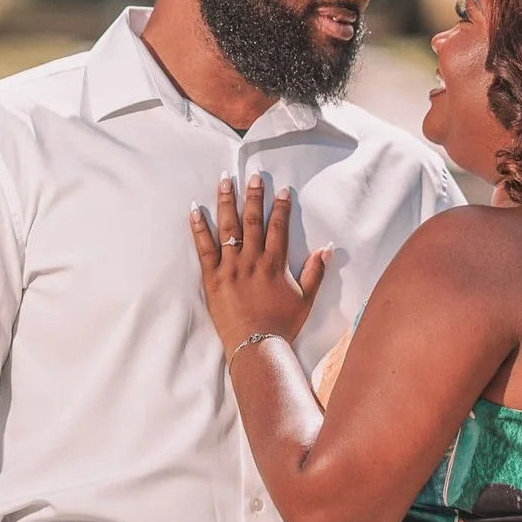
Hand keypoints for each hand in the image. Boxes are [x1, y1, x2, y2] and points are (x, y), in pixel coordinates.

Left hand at [191, 172, 329, 361]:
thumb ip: (315, 272)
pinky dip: (198, 228)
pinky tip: (194, 210)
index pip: (278, 227)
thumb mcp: (306, 298)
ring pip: (228, 227)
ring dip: (226, 202)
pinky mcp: (213, 277)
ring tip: (225, 181)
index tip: (281, 190)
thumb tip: (327, 249)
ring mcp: (231, 267)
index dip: (280, 207)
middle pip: (252, 220)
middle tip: (253, 176)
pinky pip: (204, 248)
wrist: (257, 345)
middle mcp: (252, 260)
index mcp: (275, 263)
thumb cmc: (282, 324)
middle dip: (254, 196)